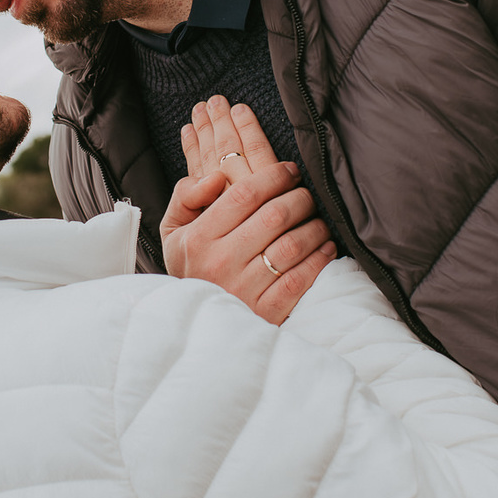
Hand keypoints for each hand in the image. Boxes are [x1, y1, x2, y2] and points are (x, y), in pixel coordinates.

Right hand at [160, 96, 336, 323]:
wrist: (193, 326)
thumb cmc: (191, 268)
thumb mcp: (173, 231)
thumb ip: (187, 196)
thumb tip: (217, 176)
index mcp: (199, 238)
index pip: (245, 193)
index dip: (274, 176)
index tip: (289, 171)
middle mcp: (221, 262)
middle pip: (275, 215)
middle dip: (300, 198)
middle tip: (306, 194)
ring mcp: (245, 289)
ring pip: (293, 245)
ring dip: (314, 227)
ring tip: (318, 220)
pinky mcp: (267, 312)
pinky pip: (301, 279)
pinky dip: (319, 259)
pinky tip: (324, 247)